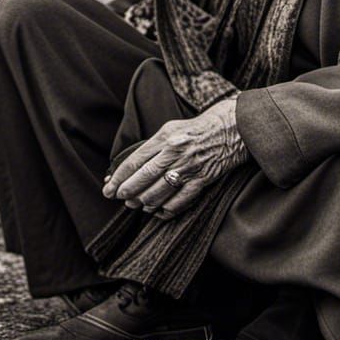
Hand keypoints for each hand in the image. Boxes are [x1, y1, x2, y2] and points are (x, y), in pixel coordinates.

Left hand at [102, 97, 248, 218]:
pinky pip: (180, 201)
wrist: (231, 128)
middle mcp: (176, 152)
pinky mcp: (203, 180)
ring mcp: (190, 167)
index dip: (119, 177)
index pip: (135, 161)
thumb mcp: (171, 129)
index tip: (108, 188)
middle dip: (127, 191)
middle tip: (119, 198)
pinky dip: (165, 210)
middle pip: (144, 177)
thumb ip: (153, 147)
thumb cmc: (197, 130)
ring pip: (160, 192)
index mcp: (165, 137)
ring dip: (144, 202)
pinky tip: (157, 211)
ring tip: (137, 204)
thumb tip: (131, 167)